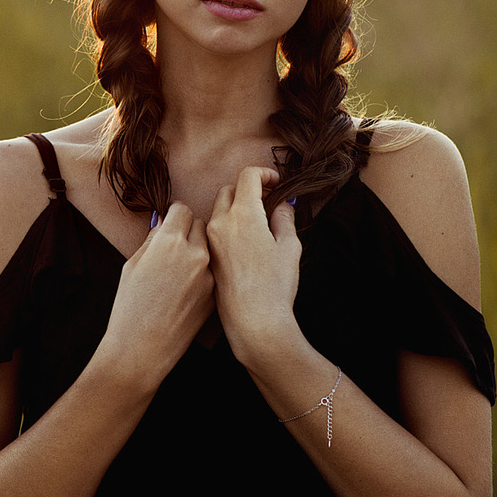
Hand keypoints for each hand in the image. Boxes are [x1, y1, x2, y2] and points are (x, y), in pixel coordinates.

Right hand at [97, 203, 215, 388]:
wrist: (142, 349)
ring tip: (179, 271)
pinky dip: (202, 274)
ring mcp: (208, 275)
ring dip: (197, 252)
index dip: (174, 215)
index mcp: (169, 242)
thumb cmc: (129, 307)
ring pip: (209, 249)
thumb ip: (152, 240)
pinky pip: (211, 272)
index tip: (170, 222)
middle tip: (174, 246)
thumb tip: (164, 223)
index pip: (182, 209)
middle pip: (200, 224)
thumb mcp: (132, 265)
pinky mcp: (215, 294)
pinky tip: (185, 291)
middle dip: (187, 230)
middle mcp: (194, 253)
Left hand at [206, 166, 301, 360]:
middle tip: (267, 201)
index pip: (247, 176)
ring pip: (218, 211)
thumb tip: (281, 205)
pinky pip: (213, 232)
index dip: (264, 174)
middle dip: (247, 190)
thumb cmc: (276, 285)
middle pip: (229, 190)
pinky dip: (227, 228)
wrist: (254, 322)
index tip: (275, 182)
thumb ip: (284, 218)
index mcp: (243, 214)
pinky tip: (243, 245)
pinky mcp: (206, 258)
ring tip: (256, 225)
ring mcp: (210, 241)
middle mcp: (221, 223)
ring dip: (235, 209)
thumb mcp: (289, 247)